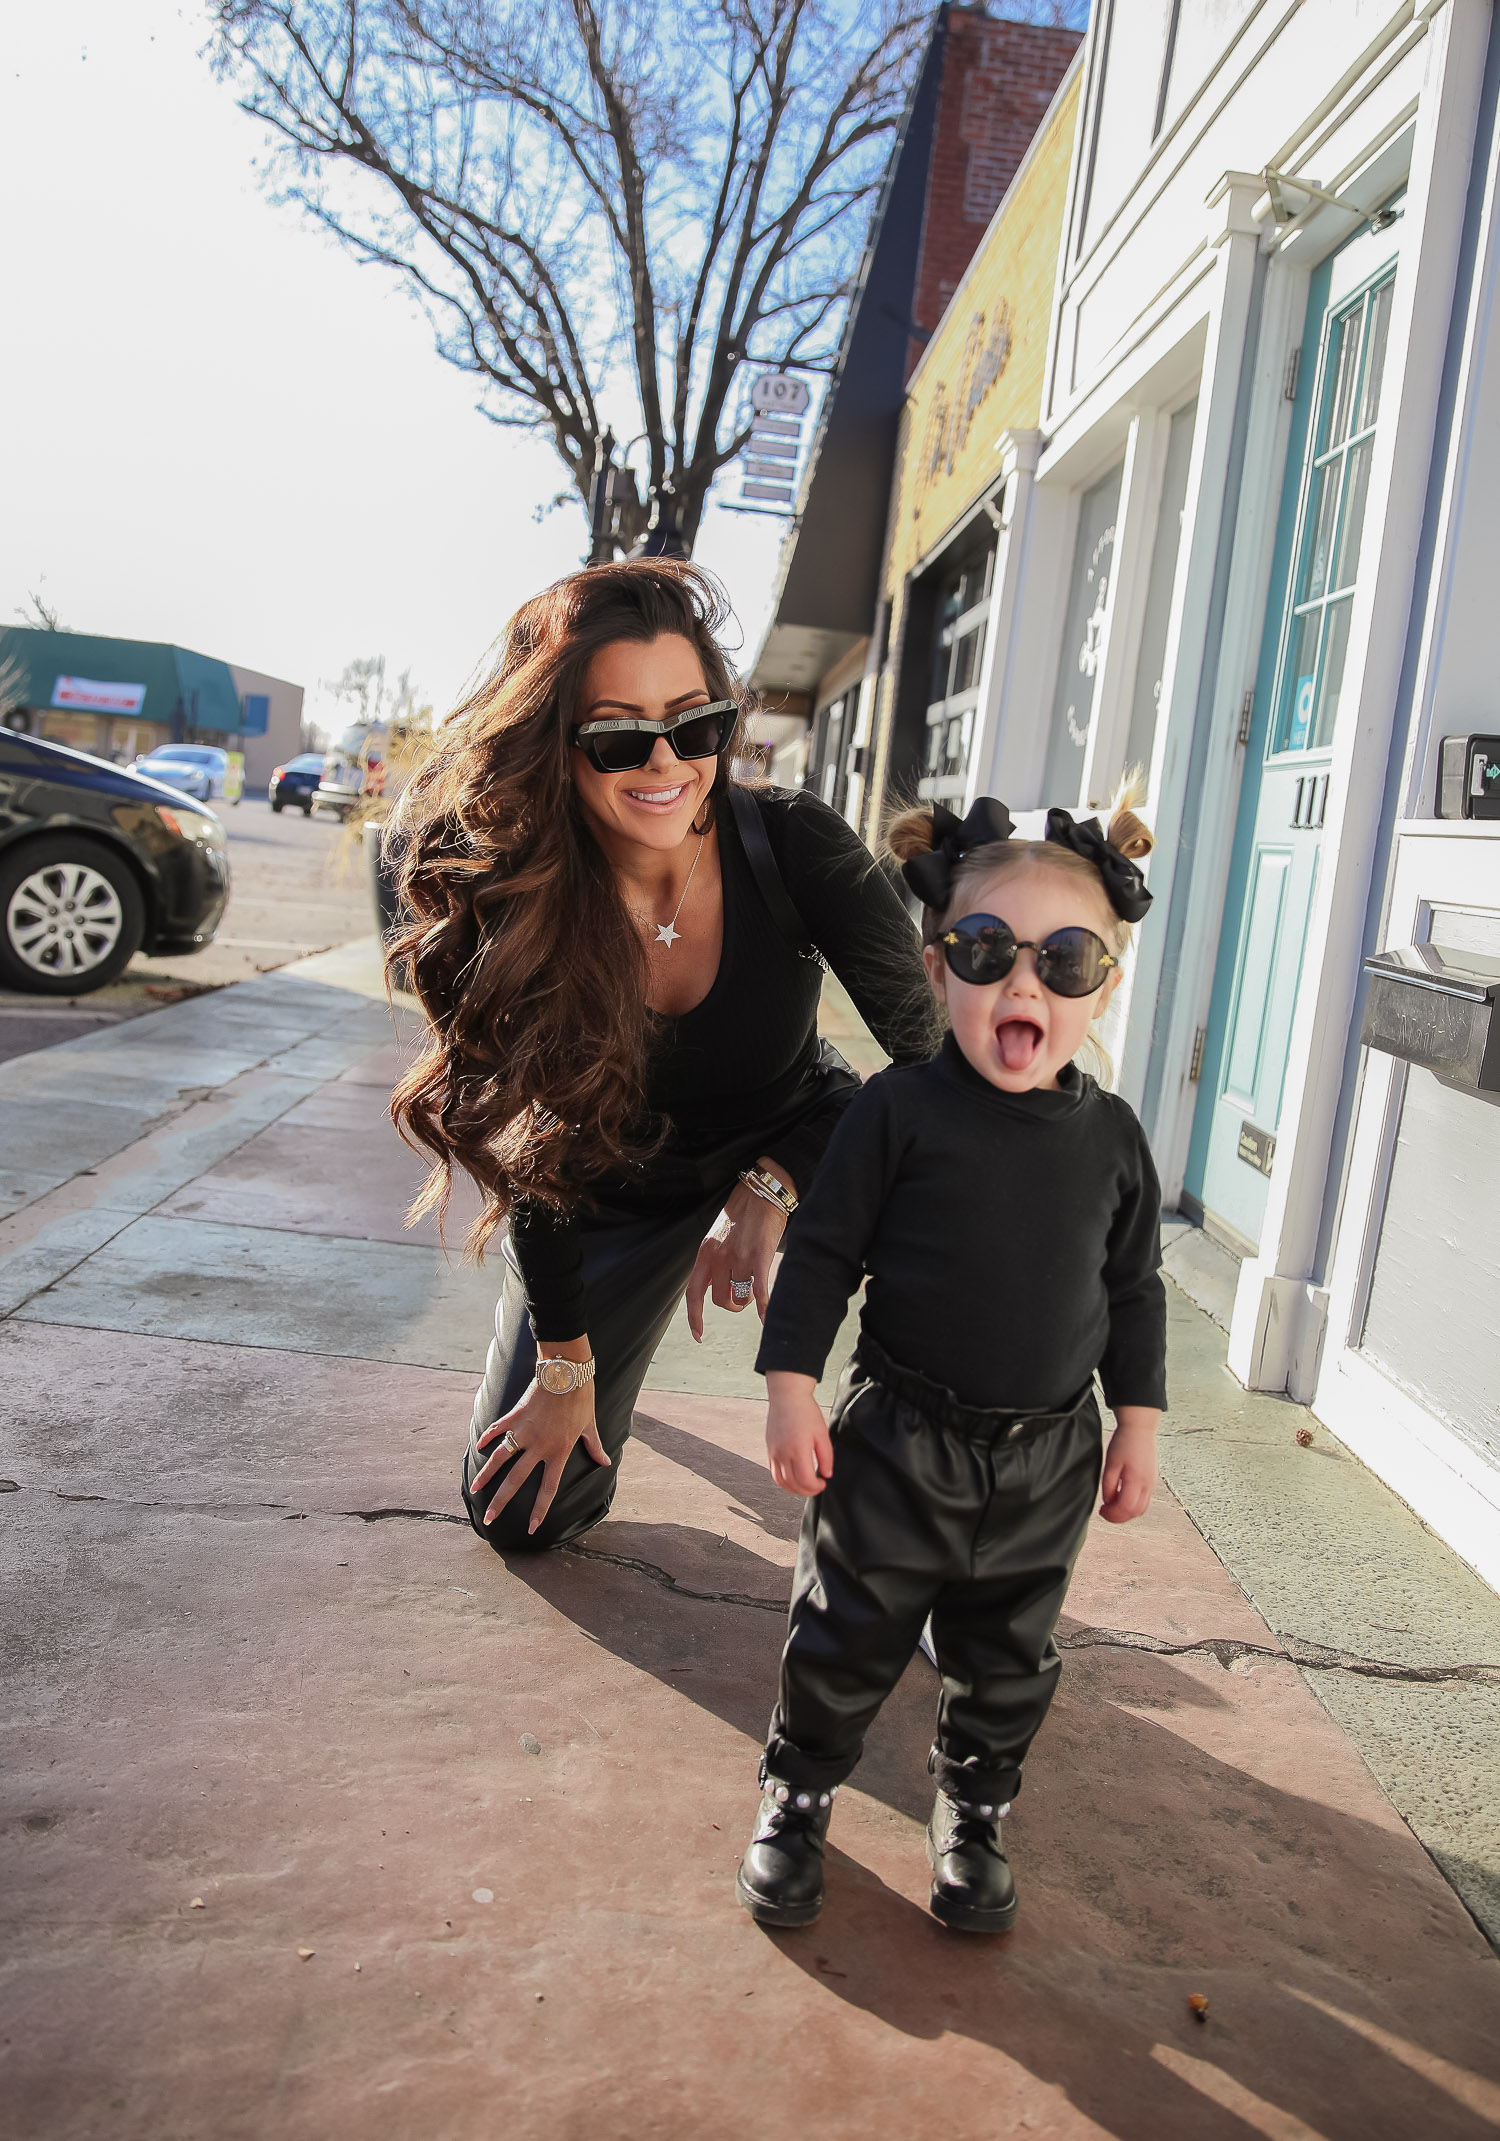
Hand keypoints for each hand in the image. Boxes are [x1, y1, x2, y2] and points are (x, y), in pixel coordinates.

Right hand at [471, 1344, 609, 1536]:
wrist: (566, 1372)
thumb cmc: (581, 1398)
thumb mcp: (589, 1425)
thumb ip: (594, 1447)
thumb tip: (605, 1462)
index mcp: (559, 1451)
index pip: (547, 1488)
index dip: (539, 1510)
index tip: (530, 1528)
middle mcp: (539, 1446)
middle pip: (516, 1480)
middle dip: (502, 1502)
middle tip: (490, 1519)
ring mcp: (524, 1431)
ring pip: (500, 1458)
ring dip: (486, 1475)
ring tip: (475, 1490)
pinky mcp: (515, 1416)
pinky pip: (498, 1429)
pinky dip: (488, 1437)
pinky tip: (478, 1447)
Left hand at [684, 1160, 794, 1339]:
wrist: (761, 1192)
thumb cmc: (742, 1213)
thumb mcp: (717, 1236)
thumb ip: (714, 1260)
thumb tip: (716, 1286)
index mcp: (705, 1253)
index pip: (693, 1294)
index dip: (694, 1318)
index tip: (699, 1334)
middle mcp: (718, 1258)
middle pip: (721, 1301)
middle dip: (732, 1304)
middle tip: (742, 1295)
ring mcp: (739, 1258)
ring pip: (741, 1297)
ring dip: (748, 1299)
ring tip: (755, 1288)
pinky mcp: (760, 1257)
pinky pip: (761, 1291)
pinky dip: (765, 1308)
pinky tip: (768, 1317)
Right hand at [765, 1372, 833, 1497]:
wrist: (787, 1397)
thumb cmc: (805, 1412)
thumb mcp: (822, 1433)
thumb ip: (826, 1457)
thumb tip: (826, 1474)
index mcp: (798, 1449)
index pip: (805, 1480)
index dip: (816, 1487)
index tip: (823, 1483)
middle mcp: (783, 1453)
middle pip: (793, 1484)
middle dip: (807, 1491)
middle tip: (817, 1486)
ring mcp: (774, 1453)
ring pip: (781, 1482)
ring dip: (794, 1489)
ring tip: (806, 1485)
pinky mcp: (769, 1450)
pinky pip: (774, 1473)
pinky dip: (784, 1481)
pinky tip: (794, 1478)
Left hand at [1099, 1406, 1158, 1523]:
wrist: (1139, 1429)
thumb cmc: (1123, 1443)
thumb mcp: (1111, 1463)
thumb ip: (1109, 1484)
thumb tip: (1108, 1502)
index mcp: (1136, 1479)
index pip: (1126, 1507)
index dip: (1113, 1514)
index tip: (1101, 1510)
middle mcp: (1147, 1484)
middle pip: (1135, 1512)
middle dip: (1119, 1517)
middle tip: (1105, 1512)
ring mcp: (1152, 1483)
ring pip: (1142, 1509)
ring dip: (1127, 1513)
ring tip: (1112, 1507)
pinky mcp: (1152, 1480)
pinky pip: (1145, 1501)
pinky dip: (1133, 1506)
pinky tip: (1122, 1500)